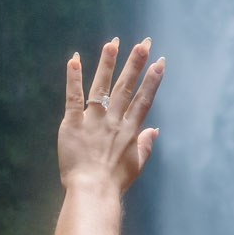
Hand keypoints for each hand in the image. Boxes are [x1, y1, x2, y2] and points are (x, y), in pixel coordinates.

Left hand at [59, 38, 162, 193]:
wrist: (93, 191)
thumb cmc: (115, 182)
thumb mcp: (137, 165)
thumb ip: (146, 145)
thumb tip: (155, 130)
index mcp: (130, 131)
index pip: (143, 100)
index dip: (153, 80)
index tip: (160, 62)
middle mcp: (114, 121)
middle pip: (126, 87)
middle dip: (136, 64)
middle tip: (144, 43)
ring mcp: (94, 120)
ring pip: (102, 86)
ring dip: (109, 64)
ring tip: (113, 43)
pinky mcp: (73, 123)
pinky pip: (73, 97)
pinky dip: (74, 78)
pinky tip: (75, 59)